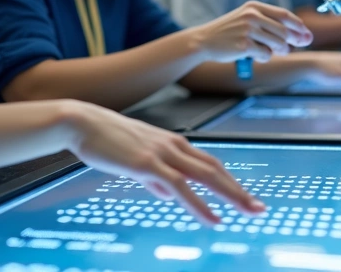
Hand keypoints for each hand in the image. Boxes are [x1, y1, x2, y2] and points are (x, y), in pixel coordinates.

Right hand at [62, 101, 265, 223]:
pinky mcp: (147, 164)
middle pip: (215, 169)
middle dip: (239, 190)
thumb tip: (168, 195)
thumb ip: (153, 177)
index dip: (229, 180)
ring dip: (231, 195)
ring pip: (206, 176)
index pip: (209, 163)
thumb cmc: (104, 139)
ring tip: (249, 212)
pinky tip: (212, 219)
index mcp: (171, 142)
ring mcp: (162, 153)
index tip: (244, 196)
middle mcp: (173, 145)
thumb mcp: (134, 159)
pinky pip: (180, 187)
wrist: (81, 122)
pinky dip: (200, 204)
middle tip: (260, 208)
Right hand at [189, 1, 312, 62]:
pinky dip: (264, 57)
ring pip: (277, 43)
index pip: (284, 15)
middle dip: (294, 41)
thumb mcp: (247, 19)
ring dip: (280, 50)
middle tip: (296, 47)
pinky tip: (256, 55)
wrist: (204, 40)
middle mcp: (252, 15)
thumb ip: (269, 24)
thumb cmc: (228, 31)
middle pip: (283, 30)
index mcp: (254, 6)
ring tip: (274, 51)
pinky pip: (265, 54)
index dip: (298, 26)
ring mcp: (247, 30)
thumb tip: (298, 36)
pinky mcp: (243, 45)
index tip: (307, 34)